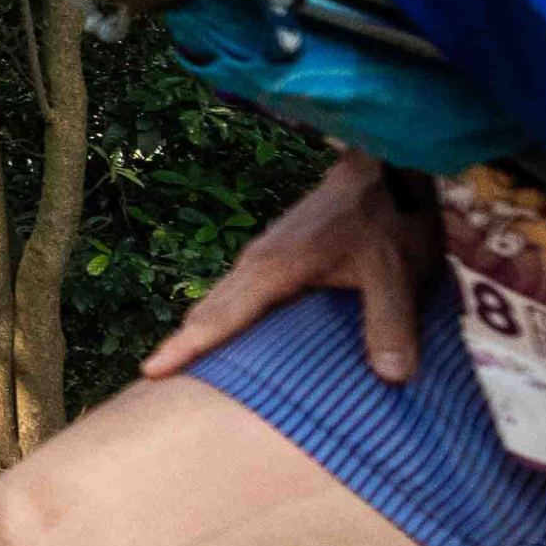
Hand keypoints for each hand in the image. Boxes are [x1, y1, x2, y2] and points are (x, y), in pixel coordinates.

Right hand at [141, 144, 428, 383]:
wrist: (384, 166)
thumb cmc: (385, 216)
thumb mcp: (395, 271)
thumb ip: (391, 322)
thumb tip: (393, 377)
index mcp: (275, 268)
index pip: (221, 316)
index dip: (187, 346)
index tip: (150, 371)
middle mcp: (257, 261)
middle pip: (207, 309)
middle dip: (183, 344)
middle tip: (156, 380)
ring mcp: (263, 254)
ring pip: (219, 299)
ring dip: (201, 330)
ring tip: (185, 364)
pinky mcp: (275, 253)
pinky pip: (235, 291)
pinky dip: (221, 316)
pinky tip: (231, 334)